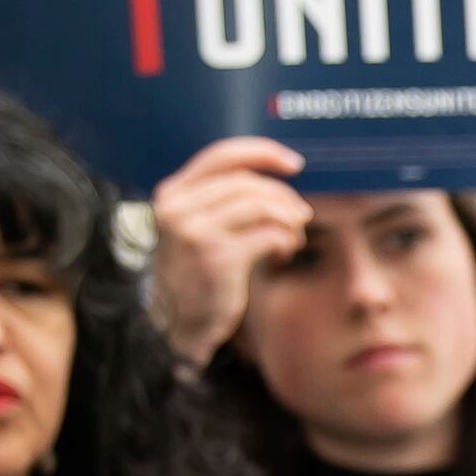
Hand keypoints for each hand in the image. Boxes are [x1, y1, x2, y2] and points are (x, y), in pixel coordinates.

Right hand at [147, 137, 310, 363]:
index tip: (295, 164)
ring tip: (294, 239)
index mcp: (173, 192)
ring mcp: (195, 231)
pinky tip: (283, 254)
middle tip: (302, 217)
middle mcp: (178, 207)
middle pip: (248, 182)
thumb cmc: (197, 273)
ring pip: (262, 206)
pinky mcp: (217, 257)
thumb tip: (273, 180)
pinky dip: (286, 241)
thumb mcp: (196, 227)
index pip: (222, 156)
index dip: (262, 153)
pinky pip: (269, 234)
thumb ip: (219, 200)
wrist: (176, 321)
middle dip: (284, 197)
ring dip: (289, 221)